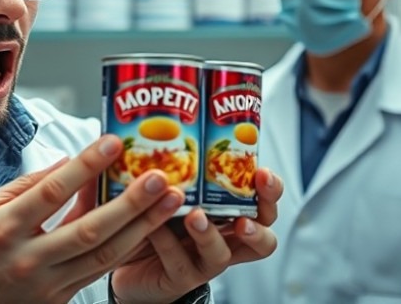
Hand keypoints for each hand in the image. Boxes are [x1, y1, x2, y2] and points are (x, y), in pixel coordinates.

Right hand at [0, 134, 186, 303]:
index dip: (85, 166)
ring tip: (169, 202)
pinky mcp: (61, 298)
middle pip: (89, 228)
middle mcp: (29, 258)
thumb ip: (22, 186)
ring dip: (142, 227)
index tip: (112, 143)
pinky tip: (149, 228)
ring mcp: (48, 282)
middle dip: (129, 202)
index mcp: (6, 228)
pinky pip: (101, 270)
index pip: (52, 192)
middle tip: (158, 177)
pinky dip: (128, 247)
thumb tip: (64, 162)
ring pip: (104, 254)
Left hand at [111, 168, 283, 303]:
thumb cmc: (159, 215)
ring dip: (210, 235)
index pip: (265, 200)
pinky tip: (154, 227)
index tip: (262, 173)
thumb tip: (162, 123)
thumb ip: (173, 162)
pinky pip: (179, 262)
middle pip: (263, 235)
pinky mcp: (180, 276)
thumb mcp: (170, 183)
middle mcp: (225, 238)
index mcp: (231, 211)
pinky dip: (167, 243)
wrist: (129, 258)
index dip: (271, 190)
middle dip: (258, 221)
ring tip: (195, 217)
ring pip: (221, 255)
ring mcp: (204, 260)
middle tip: (244, 213)